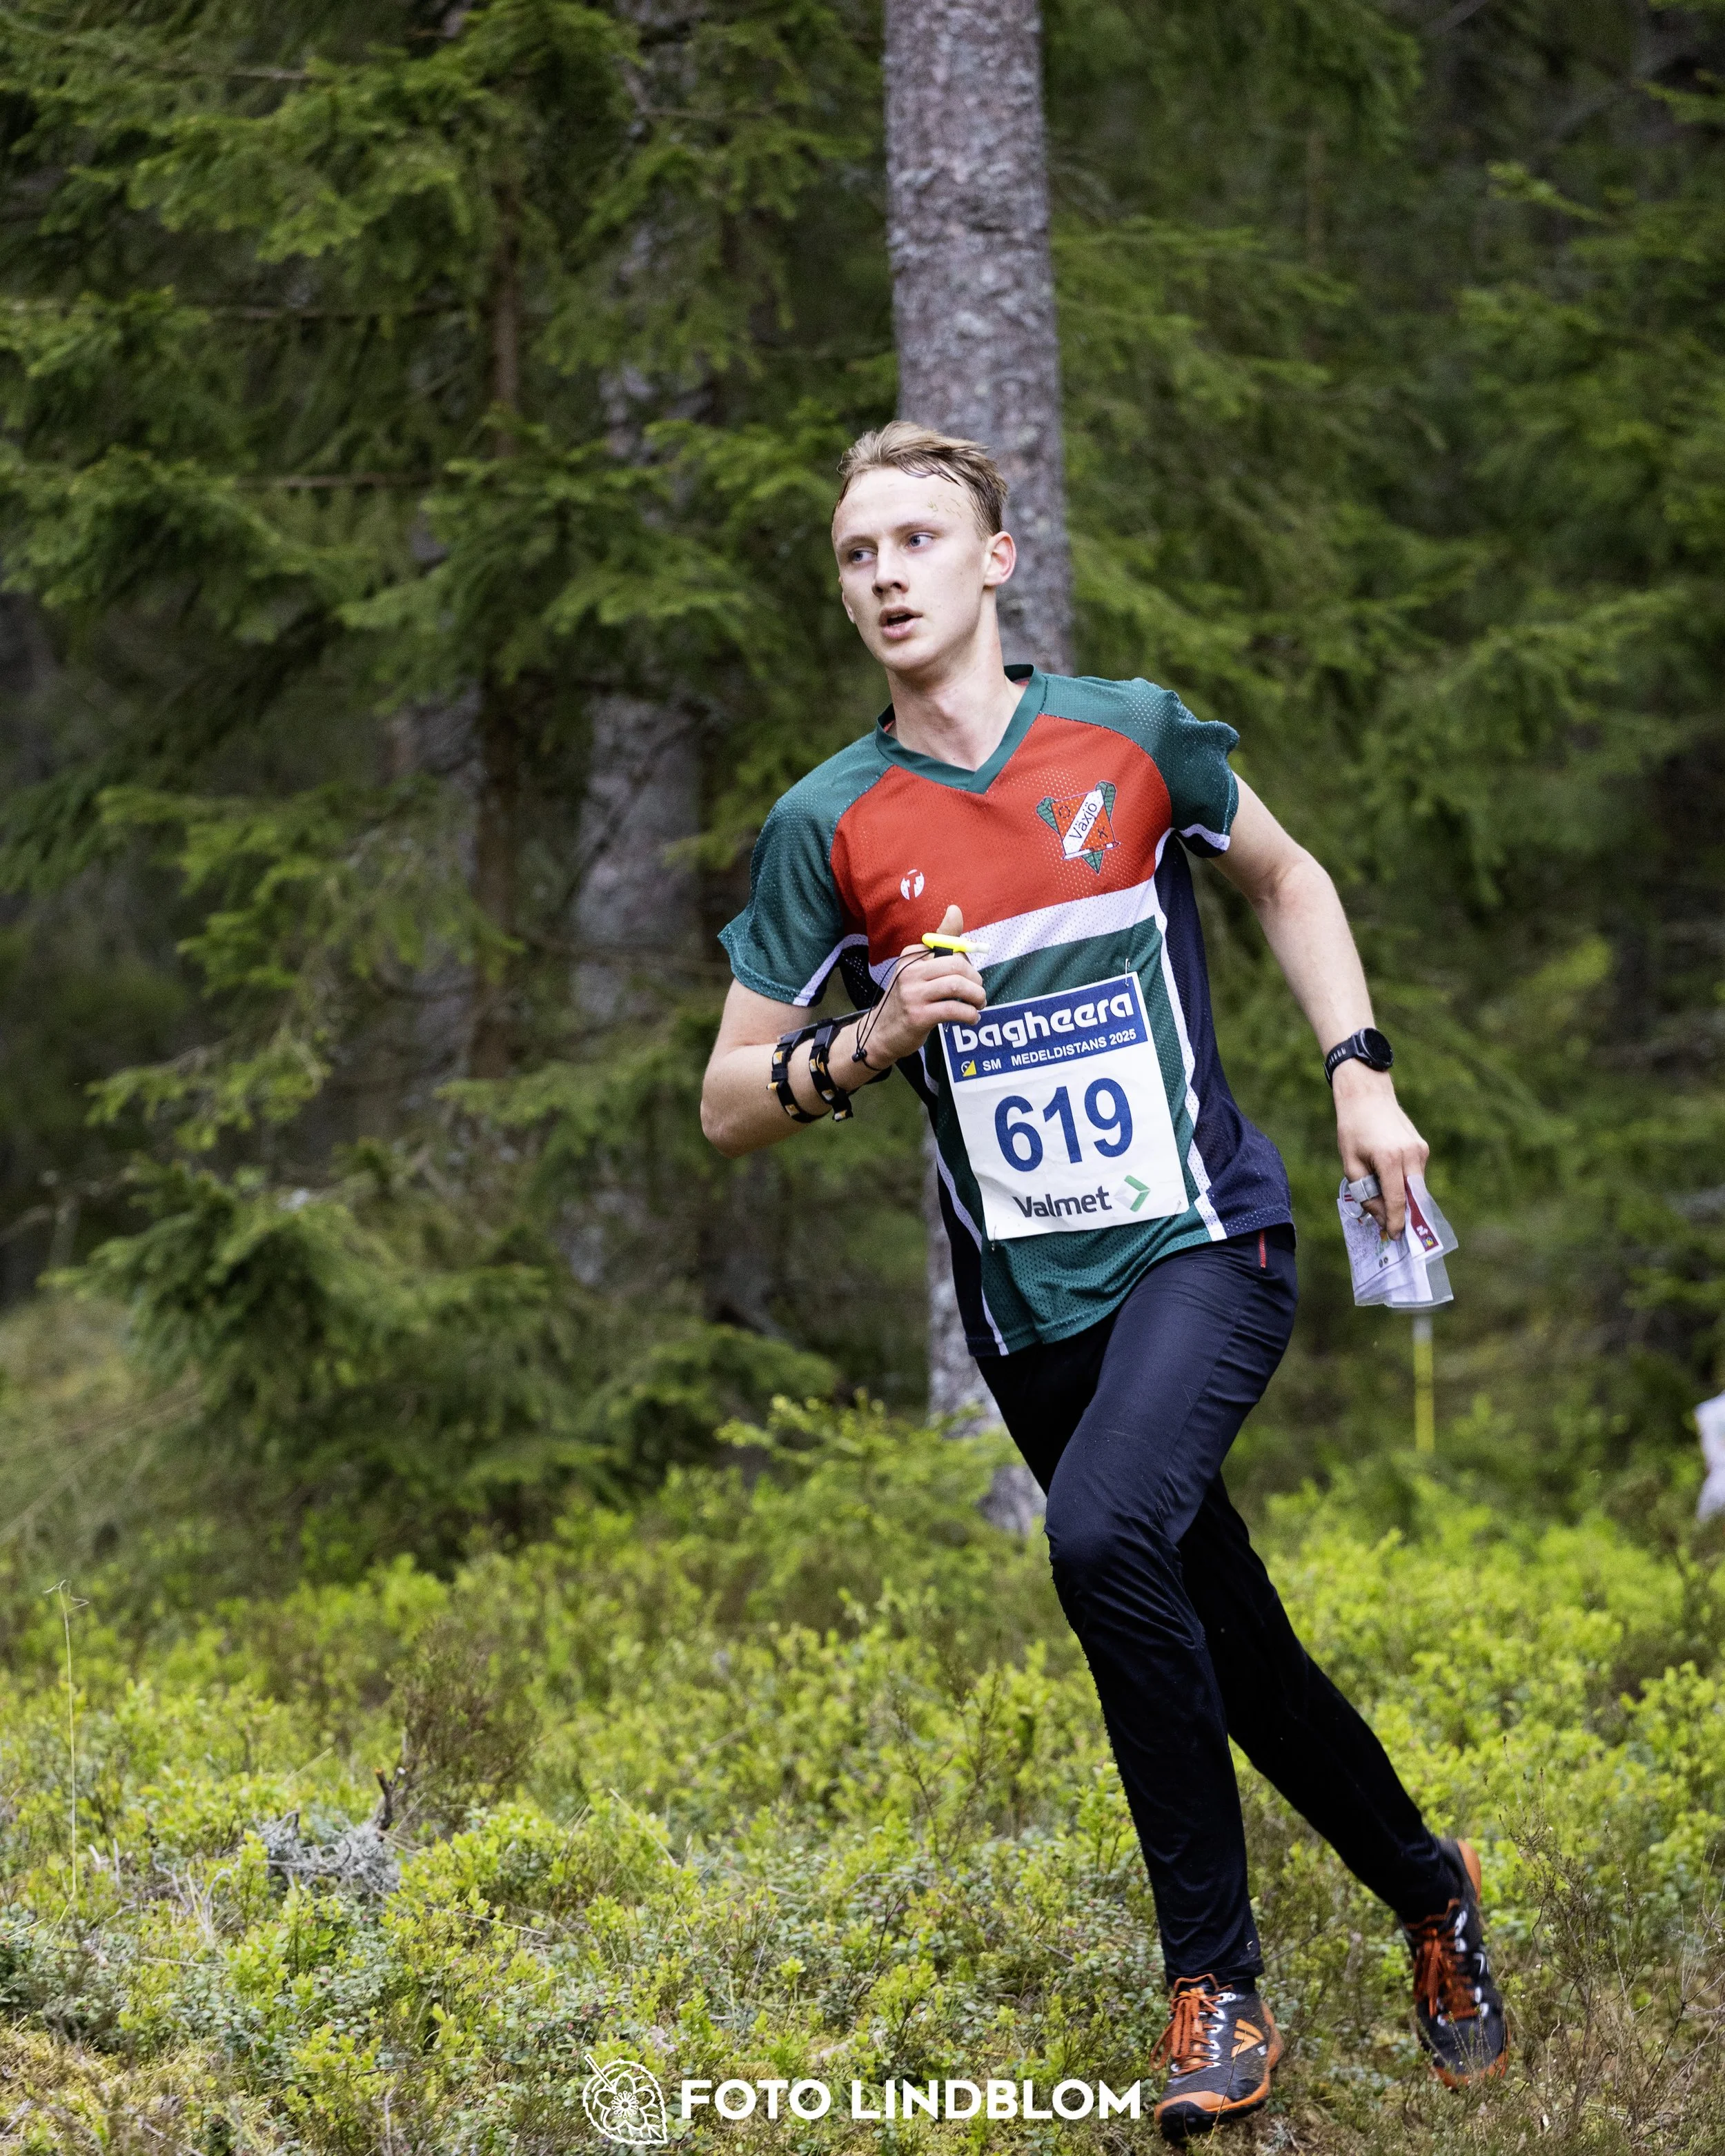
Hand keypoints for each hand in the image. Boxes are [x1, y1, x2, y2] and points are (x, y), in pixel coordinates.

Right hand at [857, 903, 985, 1064]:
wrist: (883, 1032)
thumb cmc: (909, 998)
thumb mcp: (920, 969)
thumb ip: (941, 942)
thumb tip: (955, 910)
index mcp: (911, 955)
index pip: (950, 946)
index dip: (967, 961)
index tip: (968, 975)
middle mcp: (909, 972)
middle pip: (957, 965)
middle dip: (976, 979)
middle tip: (978, 992)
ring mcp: (912, 994)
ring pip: (957, 986)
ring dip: (976, 996)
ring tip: (978, 1004)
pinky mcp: (918, 1016)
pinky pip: (953, 1010)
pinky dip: (970, 1014)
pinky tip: (971, 1017)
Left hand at [1333, 1060, 1428, 1237]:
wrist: (1368, 1095)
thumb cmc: (1353, 1129)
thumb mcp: (1350, 1164)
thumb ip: (1366, 1193)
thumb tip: (1381, 1217)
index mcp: (1390, 1159)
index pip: (1398, 1201)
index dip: (1395, 1222)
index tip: (1393, 1237)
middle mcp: (1411, 1155)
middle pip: (1412, 1198)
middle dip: (1403, 1216)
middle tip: (1392, 1232)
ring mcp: (1420, 1151)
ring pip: (1416, 1187)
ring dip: (1403, 1199)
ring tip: (1386, 1208)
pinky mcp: (1423, 1147)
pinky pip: (1415, 1175)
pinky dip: (1405, 1184)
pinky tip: (1389, 1183)